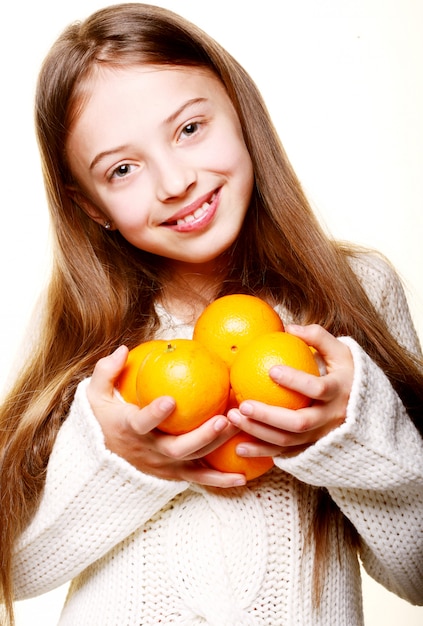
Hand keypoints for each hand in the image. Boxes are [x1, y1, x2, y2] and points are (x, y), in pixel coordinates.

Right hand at [86, 346, 245, 486]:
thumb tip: (123, 350)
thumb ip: (106, 372)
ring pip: (193, 459)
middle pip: (177, 448)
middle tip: (222, 419)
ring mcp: (163, 465)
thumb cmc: (101, 421)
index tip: (170, 400)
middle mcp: (148, 451)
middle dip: (201, 435)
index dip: (154, 414)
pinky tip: (242, 476)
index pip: (141, 423)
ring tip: (237, 427)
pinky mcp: (174, 473)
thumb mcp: (94, 396)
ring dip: (216, 445)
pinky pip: (199, 478)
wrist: (100, 460)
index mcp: (129, 429)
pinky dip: (220, 480)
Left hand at [227, 324, 353, 456]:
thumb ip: (318, 337)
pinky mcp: (311, 448)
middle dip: (269, 415)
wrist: (368, 411)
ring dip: (258, 432)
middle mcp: (331, 418)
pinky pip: (284, 453)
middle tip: (243, 404)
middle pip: (299, 422)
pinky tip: (238, 447)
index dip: (296, 381)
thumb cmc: (347, 374)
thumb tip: (289, 327)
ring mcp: (321, 436)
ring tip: (233, 418)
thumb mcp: (342, 352)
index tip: (271, 370)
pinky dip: (261, 452)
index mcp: (339, 392)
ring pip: (288, 441)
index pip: (317, 388)